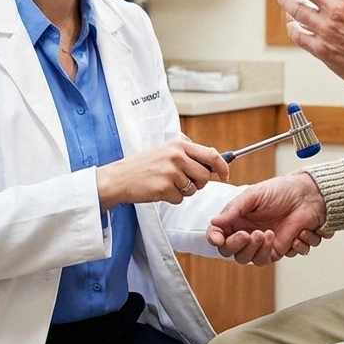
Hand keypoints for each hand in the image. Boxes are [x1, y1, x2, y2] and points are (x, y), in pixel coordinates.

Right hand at [96, 138, 229, 208]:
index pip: (212, 155)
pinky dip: (172, 198)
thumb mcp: (165, 149)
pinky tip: (159, 190)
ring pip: (193, 189)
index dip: (222, 167)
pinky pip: (180, 199)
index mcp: (179, 144)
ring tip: (166, 183)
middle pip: (205, 176)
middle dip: (199, 183)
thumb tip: (214, 160)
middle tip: (185, 182)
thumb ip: (187, 153)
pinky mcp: (164, 188)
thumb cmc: (142, 165)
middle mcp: (176, 156)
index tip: (225, 174)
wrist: (118, 178)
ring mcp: (171, 172)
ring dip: (183, 191)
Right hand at [208, 172, 328, 264]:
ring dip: (258, 250)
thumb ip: (233, 210)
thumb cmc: (281, 190)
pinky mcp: (279, 249)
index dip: (215, 239)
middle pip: (232, 252)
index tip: (218, 239)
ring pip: (251, 259)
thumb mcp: (253, 195)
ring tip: (269, 233)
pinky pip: (273, 258)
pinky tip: (294, 234)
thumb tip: (215, 222)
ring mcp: (263, 243)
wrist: (309, 196)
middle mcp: (247, 233)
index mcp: (236, 219)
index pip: (218, 235)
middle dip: (238, 245)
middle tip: (249, 234)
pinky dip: (284, 248)